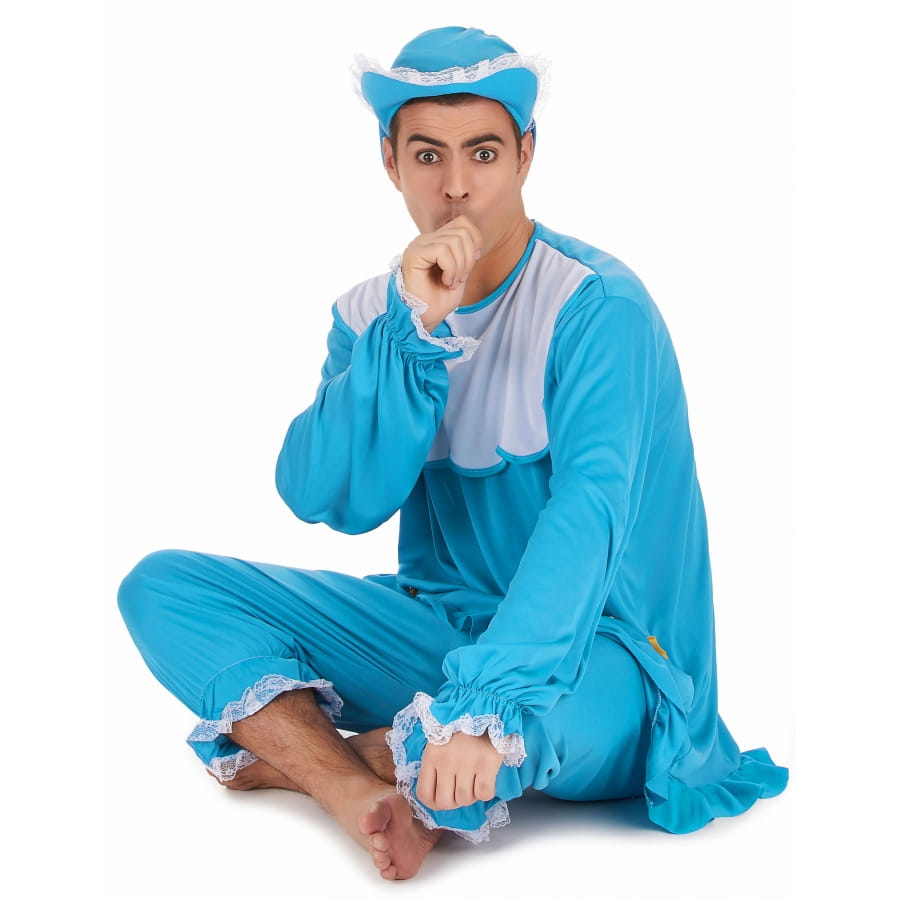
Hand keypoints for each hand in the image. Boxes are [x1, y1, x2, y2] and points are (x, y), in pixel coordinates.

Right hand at [400, 216, 482, 331]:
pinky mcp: (414, 254)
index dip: (475, 241)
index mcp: (436, 240)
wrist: (424, 319)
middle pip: (462, 231)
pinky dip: (451, 268)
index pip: (463, 223)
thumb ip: (465, 251)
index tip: (471, 265)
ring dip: (460, 266)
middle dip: (469, 257)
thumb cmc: (440, 300)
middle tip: (460, 278)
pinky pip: (442, 250)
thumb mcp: (461, 271)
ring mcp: (418, 245)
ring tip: (452, 282)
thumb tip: (474, 236)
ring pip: (454, 241)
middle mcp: (426, 239)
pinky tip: (446, 281)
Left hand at [416, 731, 502, 810]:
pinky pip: (484, 794)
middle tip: (460, 789)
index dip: (434, 803)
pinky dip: (485, 791)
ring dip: (471, 795)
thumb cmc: (459, 728)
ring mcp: (467, 762)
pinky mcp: (487, 763)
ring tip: (473, 780)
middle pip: (445, 802)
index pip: (424, 795)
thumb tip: (434, 795)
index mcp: (431, 755)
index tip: (443, 796)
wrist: (484, 707)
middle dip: (454, 801)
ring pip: (465, 800)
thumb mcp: (439, 742)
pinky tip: (485, 778)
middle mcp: (446, 761)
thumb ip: (434, 766)